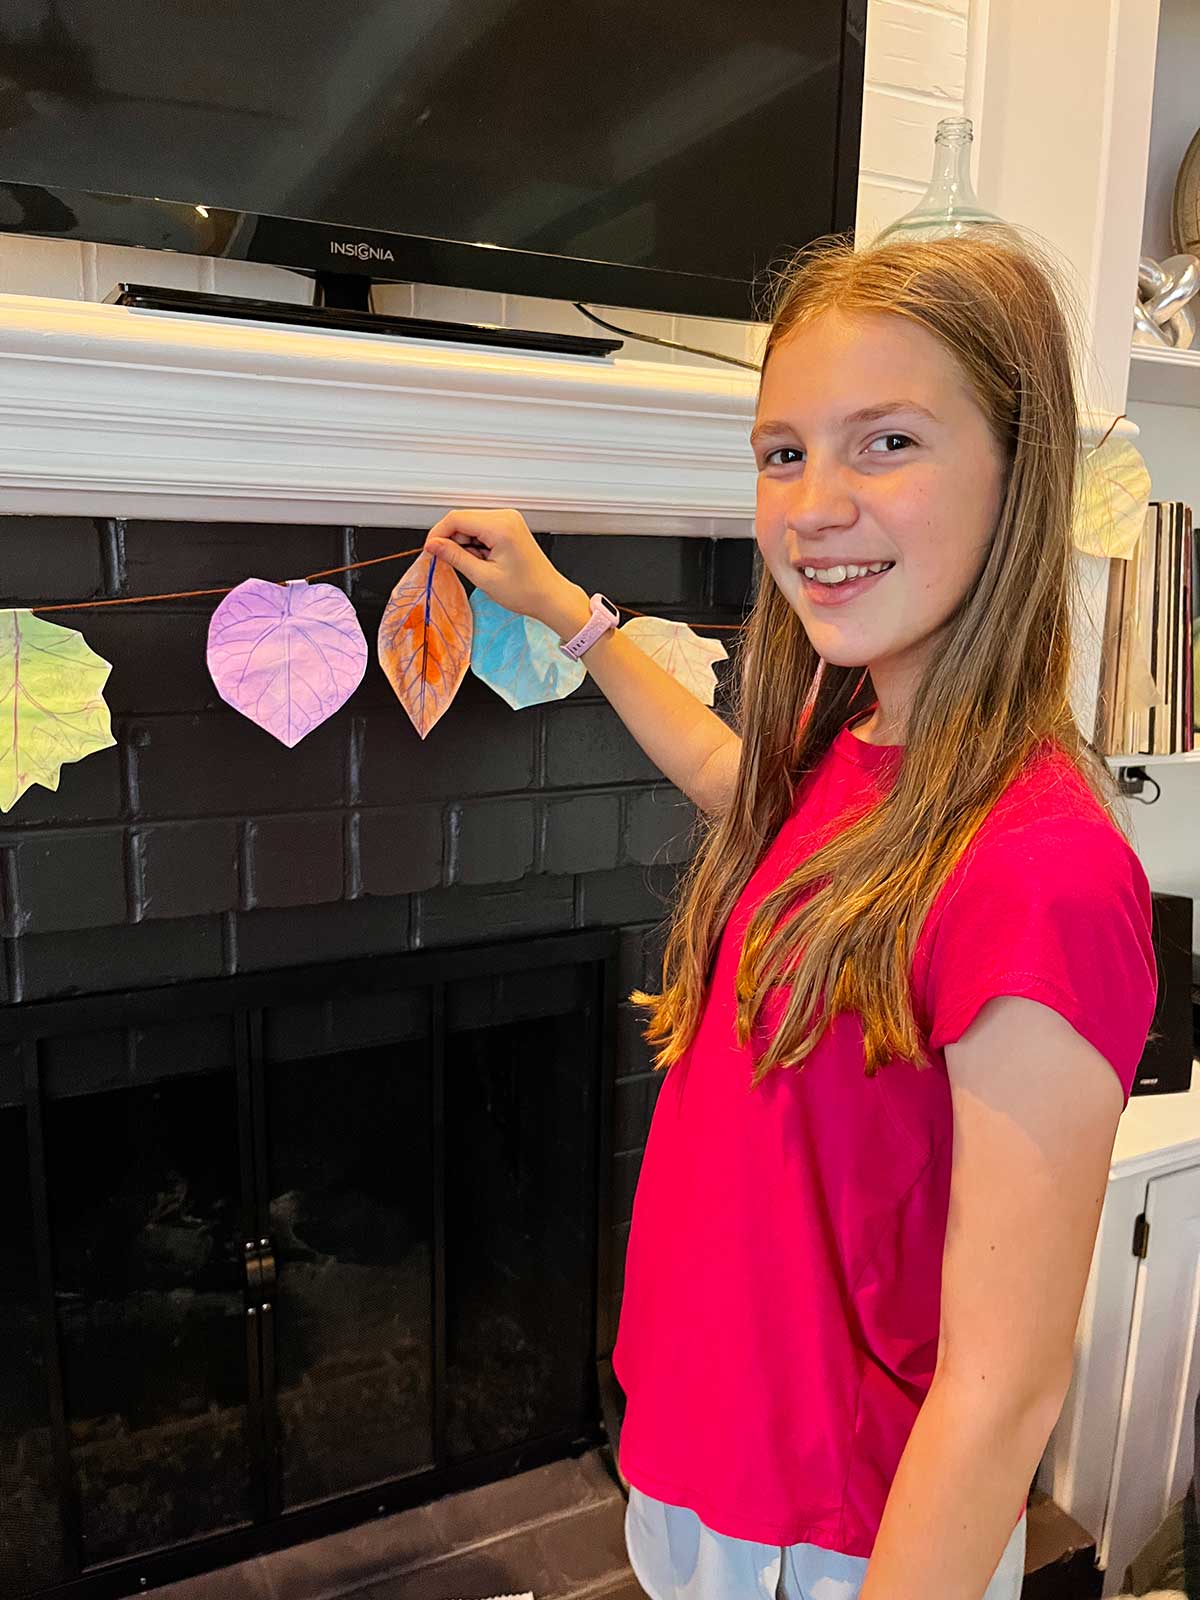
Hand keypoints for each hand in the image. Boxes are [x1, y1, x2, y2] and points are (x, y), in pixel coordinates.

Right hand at [422, 507, 574, 625]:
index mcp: (500, 526)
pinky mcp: (509, 526)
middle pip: (462, 519)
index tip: (430, 550)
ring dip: (465, 544)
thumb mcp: (483, 577)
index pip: (456, 518)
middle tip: (453, 564)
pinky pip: (481, 529)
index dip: (438, 534)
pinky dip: (476, 544)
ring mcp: (508, 520)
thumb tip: (434, 545)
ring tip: (478, 566)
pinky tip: (484, 561)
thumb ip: (455, 557)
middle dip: (452, 541)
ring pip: (470, 525)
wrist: (549, 596)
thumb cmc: (525, 591)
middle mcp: (505, 517)